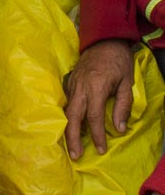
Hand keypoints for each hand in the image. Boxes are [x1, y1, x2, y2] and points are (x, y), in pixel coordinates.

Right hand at [64, 39, 133, 159]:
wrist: (104, 38)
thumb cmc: (118, 61)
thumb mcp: (127, 83)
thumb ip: (122, 106)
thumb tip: (119, 129)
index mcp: (96, 87)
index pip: (94, 117)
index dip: (97, 136)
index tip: (100, 150)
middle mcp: (81, 86)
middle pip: (73, 116)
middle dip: (73, 138)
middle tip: (75, 156)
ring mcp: (73, 82)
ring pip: (67, 109)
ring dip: (68, 129)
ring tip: (71, 146)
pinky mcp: (70, 80)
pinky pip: (67, 101)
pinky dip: (67, 115)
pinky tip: (70, 125)